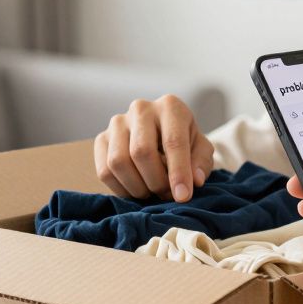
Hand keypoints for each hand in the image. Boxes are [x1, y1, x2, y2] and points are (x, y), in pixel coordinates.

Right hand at [93, 95, 215, 201]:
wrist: (161, 135)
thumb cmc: (185, 142)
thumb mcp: (201, 150)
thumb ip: (201, 164)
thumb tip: (195, 181)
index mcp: (170, 106)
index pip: (173, 142)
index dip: (178, 173)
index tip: (183, 197)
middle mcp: (141, 109)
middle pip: (141, 152)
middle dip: (156, 182)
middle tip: (167, 195)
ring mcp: (117, 122)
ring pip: (119, 162)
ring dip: (137, 187)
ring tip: (152, 192)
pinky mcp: (101, 138)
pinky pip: (104, 171)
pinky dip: (121, 189)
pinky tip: (136, 190)